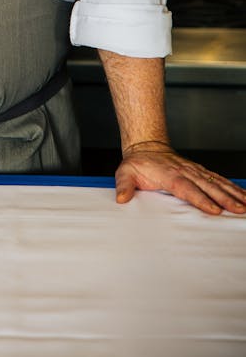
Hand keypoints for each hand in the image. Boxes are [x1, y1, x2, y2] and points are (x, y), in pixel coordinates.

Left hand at [115, 141, 245, 215]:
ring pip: (217, 182)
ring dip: (232, 193)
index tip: (213, 209)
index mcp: (169, 175)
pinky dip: (232, 187)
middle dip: (224, 198)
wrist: (146, 146)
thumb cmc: (137, 163)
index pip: (186, 188)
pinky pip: (219, 179)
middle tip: (238, 209)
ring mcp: (195, 171)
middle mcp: (185, 172)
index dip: (200, 198)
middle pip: (207, 186)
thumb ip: (124, 185)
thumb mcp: (125, 172)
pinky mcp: (200, 172)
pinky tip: (244, 196)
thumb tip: (122, 198)